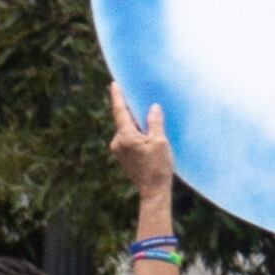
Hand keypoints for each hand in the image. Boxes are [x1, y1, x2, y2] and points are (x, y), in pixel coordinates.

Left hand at [106, 83, 175, 211]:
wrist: (153, 190)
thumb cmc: (158, 167)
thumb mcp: (160, 142)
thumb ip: (154, 122)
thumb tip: (152, 107)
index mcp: (125, 137)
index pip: (120, 112)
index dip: (118, 97)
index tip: (114, 84)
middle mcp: (117, 142)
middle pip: (123, 120)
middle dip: (130, 109)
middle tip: (137, 94)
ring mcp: (118, 150)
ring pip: (126, 129)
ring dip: (135, 122)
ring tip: (146, 113)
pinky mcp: (122, 155)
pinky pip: (127, 137)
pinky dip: (135, 131)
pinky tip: (145, 130)